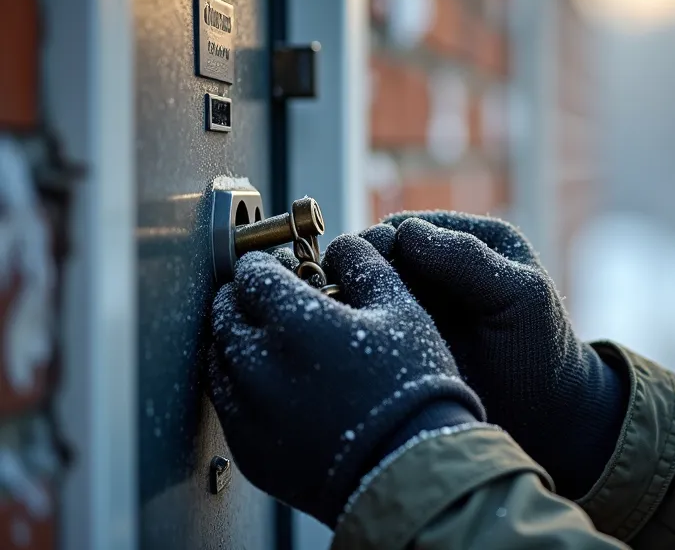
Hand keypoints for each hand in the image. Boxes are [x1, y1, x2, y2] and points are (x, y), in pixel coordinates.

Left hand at [207, 235, 484, 526]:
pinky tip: (275, 386)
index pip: (252, 274)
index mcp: (295, 321)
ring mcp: (249, 412)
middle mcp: (259, 365)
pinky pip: (228, 406)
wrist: (411, 469)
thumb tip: (346, 247)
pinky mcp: (250, 451)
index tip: (281, 267)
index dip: (267, 264)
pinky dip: (242, 387)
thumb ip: (366, 268)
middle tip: (272, 299)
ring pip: (219, 359)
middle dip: (245, 298)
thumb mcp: (403, 311)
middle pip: (224, 312)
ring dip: (238, 342)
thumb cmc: (412, 390)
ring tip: (272, 343)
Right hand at [363, 212, 624, 498]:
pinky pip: (367, 328)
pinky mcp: (405, 342)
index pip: (406, 229)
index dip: (379, 246)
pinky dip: (355, 333)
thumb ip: (469, 259)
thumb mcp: (520, 296)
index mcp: (472, 242)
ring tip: (345, 328)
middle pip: (377, 258)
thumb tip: (404, 234)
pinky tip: (351, 350)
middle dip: (356, 277)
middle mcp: (440, 270)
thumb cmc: (542, 355)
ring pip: (365, 293)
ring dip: (351, 306)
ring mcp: (419, 307)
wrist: (547, 420)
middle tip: (344, 305)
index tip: (364, 273)